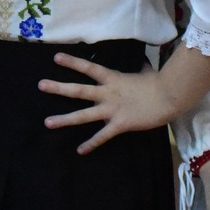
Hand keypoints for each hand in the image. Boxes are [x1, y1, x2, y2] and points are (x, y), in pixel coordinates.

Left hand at [41, 54, 180, 153]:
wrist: (169, 96)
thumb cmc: (158, 83)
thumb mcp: (145, 73)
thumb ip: (139, 70)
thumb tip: (142, 65)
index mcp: (113, 79)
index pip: (89, 68)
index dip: (72, 62)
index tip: (56, 58)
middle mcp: (107, 93)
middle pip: (78, 90)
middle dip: (58, 88)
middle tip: (41, 85)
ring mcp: (112, 109)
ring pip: (83, 114)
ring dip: (64, 119)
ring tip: (47, 122)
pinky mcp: (119, 124)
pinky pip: (102, 136)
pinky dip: (91, 144)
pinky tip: (80, 151)